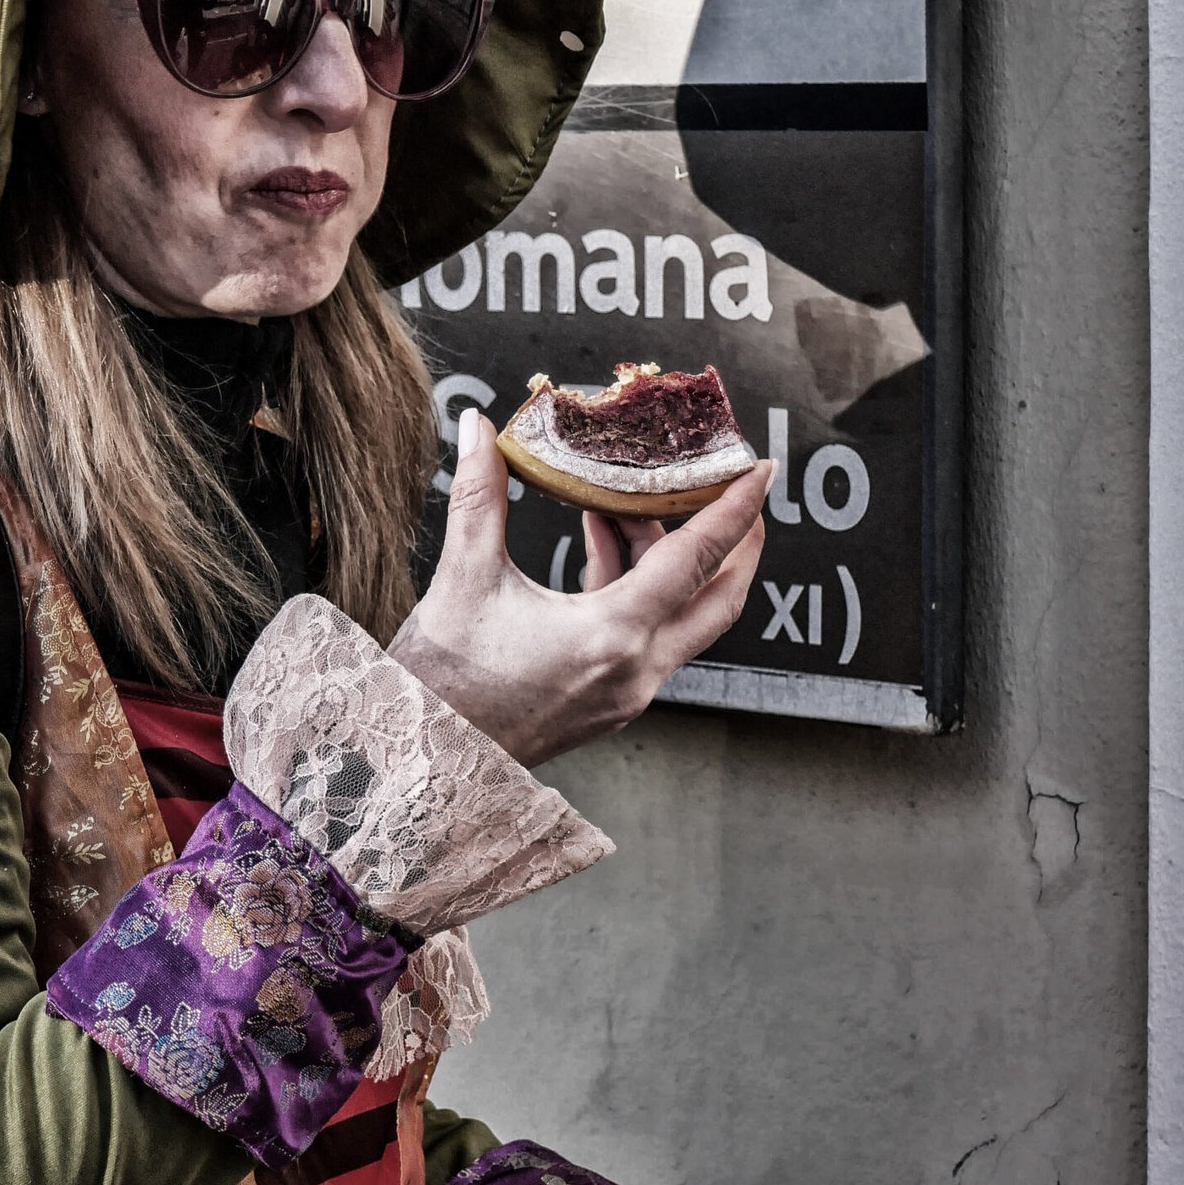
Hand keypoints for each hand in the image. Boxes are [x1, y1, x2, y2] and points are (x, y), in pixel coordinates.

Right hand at [387, 408, 769, 767]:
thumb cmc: (441, 678)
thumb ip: (480, 494)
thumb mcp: (464, 576)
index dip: (734, 508)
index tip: (760, 470)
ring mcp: (626, 692)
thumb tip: (479, 427)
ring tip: (625, 502)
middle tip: (735, 489)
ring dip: (670, 558)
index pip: (697, 560)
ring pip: (681, 615)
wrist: (422, 757)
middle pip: (720, 599)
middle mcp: (635, 670)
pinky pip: (648, 634)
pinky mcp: (609, 701)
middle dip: (736, 541)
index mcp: (612, 636)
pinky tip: (602, 544)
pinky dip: (638, 587)